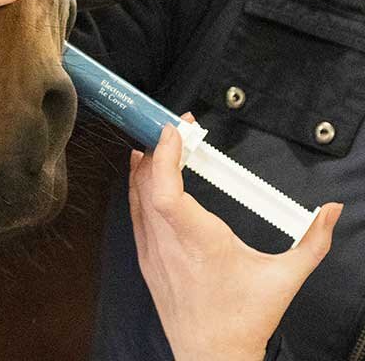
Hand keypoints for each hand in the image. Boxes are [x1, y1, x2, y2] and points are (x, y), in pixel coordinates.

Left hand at [129, 114, 342, 360]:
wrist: (213, 356)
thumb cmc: (245, 317)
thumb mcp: (286, 277)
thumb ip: (313, 241)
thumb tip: (330, 211)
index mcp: (201, 242)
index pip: (167, 192)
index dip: (164, 157)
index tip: (173, 131)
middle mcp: (169, 243)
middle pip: (148, 185)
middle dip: (158, 148)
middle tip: (176, 128)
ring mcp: (152, 251)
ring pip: (137, 196)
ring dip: (146, 165)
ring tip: (160, 141)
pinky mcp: (145, 258)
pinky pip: (134, 212)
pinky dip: (137, 186)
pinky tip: (144, 171)